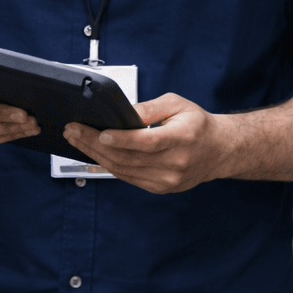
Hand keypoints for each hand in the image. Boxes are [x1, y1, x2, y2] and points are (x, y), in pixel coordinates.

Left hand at [63, 94, 229, 193]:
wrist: (218, 150)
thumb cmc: (198, 124)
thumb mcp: (178, 104)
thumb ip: (151, 107)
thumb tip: (124, 114)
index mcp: (183, 138)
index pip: (147, 142)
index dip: (121, 139)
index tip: (99, 132)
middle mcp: (175, 163)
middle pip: (128, 157)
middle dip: (95, 144)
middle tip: (74, 131)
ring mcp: (167, 180)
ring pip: (123, 170)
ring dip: (96, 156)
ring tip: (77, 141)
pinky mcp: (159, 188)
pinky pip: (128, 178)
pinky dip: (108, 167)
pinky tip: (93, 157)